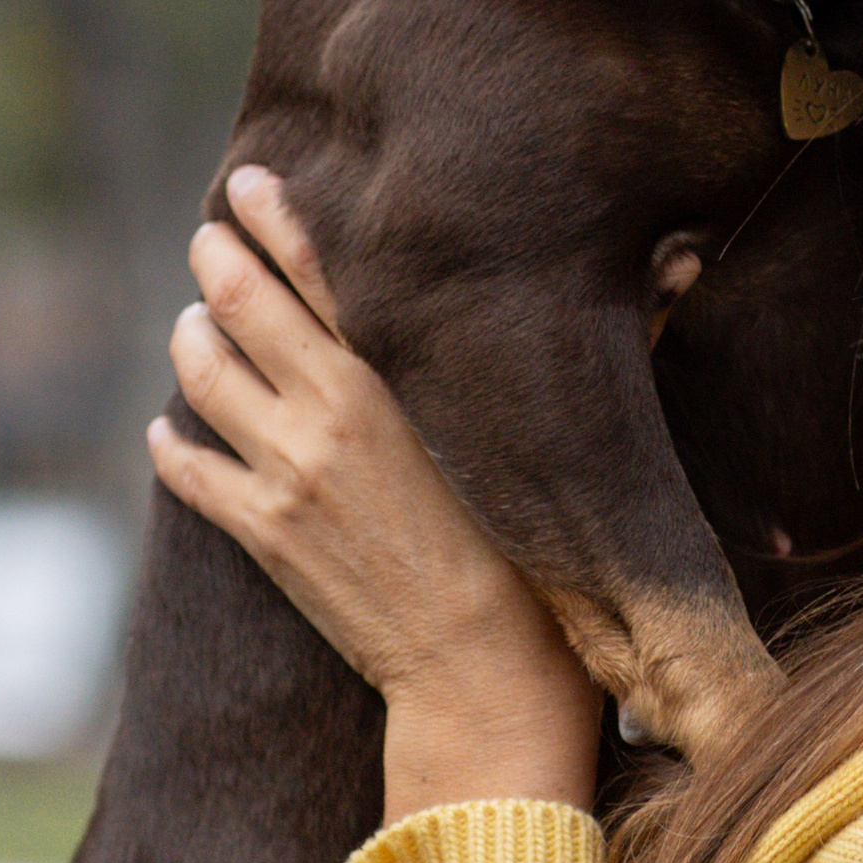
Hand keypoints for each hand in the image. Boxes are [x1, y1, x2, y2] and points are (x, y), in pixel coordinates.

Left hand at [149, 165, 601, 820]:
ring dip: (192, 339)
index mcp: (406, 378)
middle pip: (243, 303)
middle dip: (217, 260)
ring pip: (203, 375)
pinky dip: (174, 439)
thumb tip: (688, 258)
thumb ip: (627, 339)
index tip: (250, 181)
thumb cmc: (547, 560)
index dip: (276, 216)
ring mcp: (288, 475)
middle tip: (208, 240)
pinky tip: (175, 427)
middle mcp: (335, 413)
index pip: (324, 269)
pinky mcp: (262, 537)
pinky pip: (188, 468)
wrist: (488, 681)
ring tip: (195, 324)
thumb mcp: (572, 441)